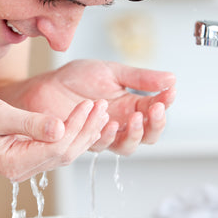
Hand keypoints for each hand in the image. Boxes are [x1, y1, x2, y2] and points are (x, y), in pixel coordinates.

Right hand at [0, 94, 108, 180]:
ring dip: (83, 133)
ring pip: (62, 152)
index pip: (58, 146)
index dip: (78, 126)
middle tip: (104, 107)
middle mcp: (21, 169)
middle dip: (87, 130)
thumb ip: (30, 123)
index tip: (91, 104)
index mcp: (14, 162)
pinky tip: (82, 123)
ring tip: (100, 113)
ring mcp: (23, 165)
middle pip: (65, 153)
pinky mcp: (24, 157)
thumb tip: (61, 129)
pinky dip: (71, 135)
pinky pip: (53, 149)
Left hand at [8, 60, 175, 154]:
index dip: (166, 103)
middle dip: (156, 124)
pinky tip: (109, 123)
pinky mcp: (86, 141)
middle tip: (155, 109)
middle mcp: (121, 122)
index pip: (156, 110)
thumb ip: (140, 78)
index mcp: (131, 104)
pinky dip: (108, 136)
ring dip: (134, 134)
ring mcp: (104, 134)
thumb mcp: (112, 71)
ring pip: (128, 146)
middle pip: (148, 135)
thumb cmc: (77, 78)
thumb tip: (172, 79)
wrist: (46, 85)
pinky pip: (101, 145)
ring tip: (134, 117)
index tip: (170, 92)